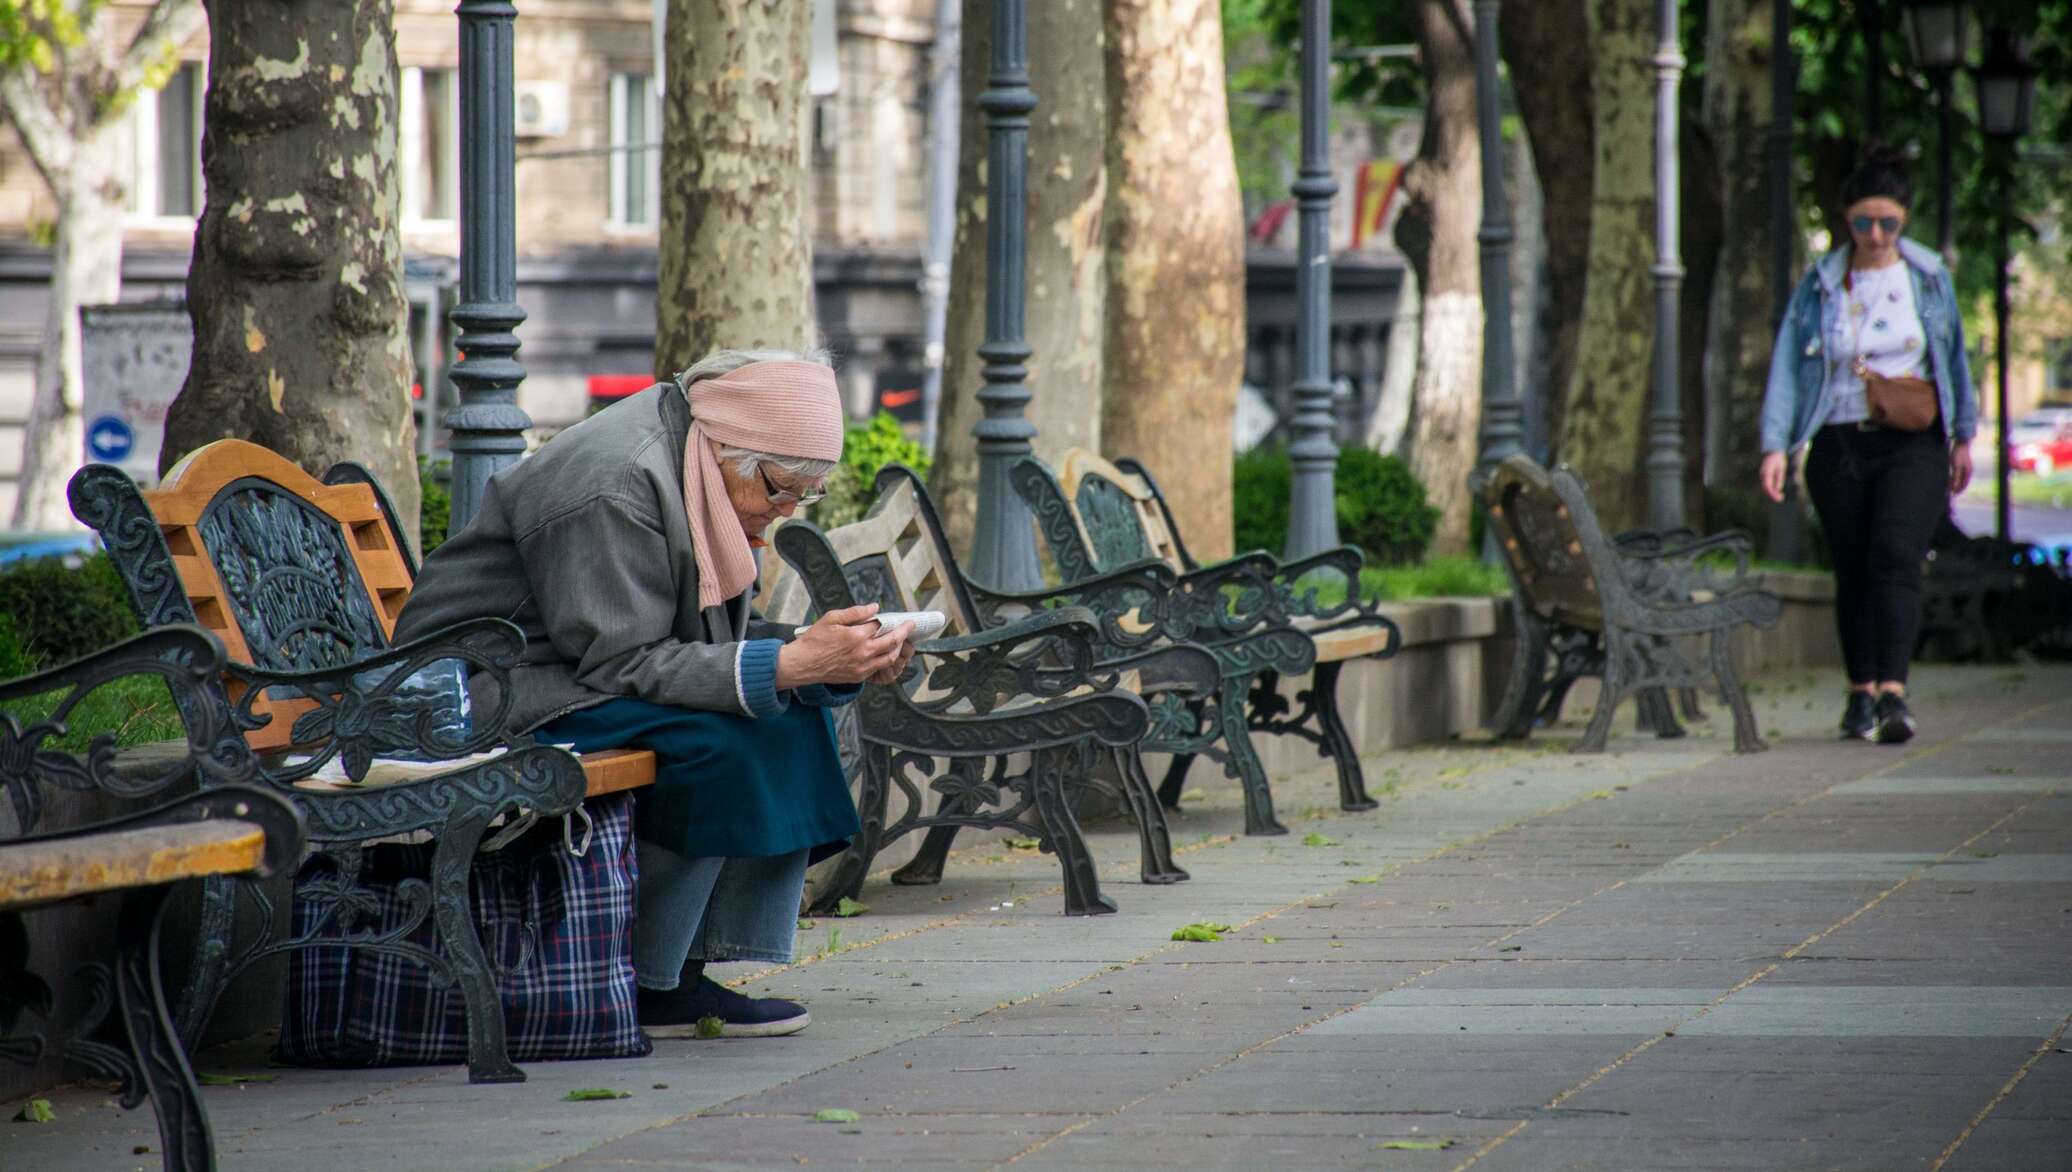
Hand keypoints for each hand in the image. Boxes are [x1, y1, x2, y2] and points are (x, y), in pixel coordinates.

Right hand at [776, 603, 909, 687]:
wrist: (802, 664)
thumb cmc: (815, 639)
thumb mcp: (832, 618)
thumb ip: (855, 612)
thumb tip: (875, 608)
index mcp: (857, 636)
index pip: (881, 626)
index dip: (891, 621)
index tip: (899, 617)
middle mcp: (863, 652)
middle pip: (892, 642)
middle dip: (904, 633)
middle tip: (910, 626)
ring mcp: (862, 667)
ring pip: (889, 658)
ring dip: (897, 649)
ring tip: (900, 641)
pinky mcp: (858, 676)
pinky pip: (878, 668)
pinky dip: (884, 659)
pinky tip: (884, 652)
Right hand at [1759, 451, 1787, 503]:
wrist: (1772, 452)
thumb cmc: (1778, 459)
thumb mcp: (1781, 468)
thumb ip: (1779, 478)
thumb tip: (1778, 489)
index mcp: (1766, 473)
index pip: (1767, 486)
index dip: (1772, 494)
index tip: (1778, 498)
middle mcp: (1763, 475)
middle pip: (1766, 488)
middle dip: (1772, 495)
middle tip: (1781, 499)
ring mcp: (1763, 476)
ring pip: (1766, 488)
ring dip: (1772, 494)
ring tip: (1781, 497)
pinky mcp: (1765, 477)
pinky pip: (1768, 486)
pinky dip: (1772, 490)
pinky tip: (1779, 493)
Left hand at [1949, 443, 1973, 494]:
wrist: (1961, 444)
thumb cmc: (1958, 455)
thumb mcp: (1956, 467)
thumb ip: (1955, 477)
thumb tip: (1954, 488)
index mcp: (1968, 472)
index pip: (1963, 485)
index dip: (1958, 491)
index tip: (1952, 496)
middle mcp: (1968, 471)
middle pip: (1962, 483)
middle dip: (1957, 488)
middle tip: (1950, 493)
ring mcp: (1966, 468)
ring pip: (1960, 479)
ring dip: (1955, 484)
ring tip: (1949, 488)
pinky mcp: (1962, 464)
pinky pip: (1959, 474)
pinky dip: (1955, 478)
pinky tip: (1950, 479)